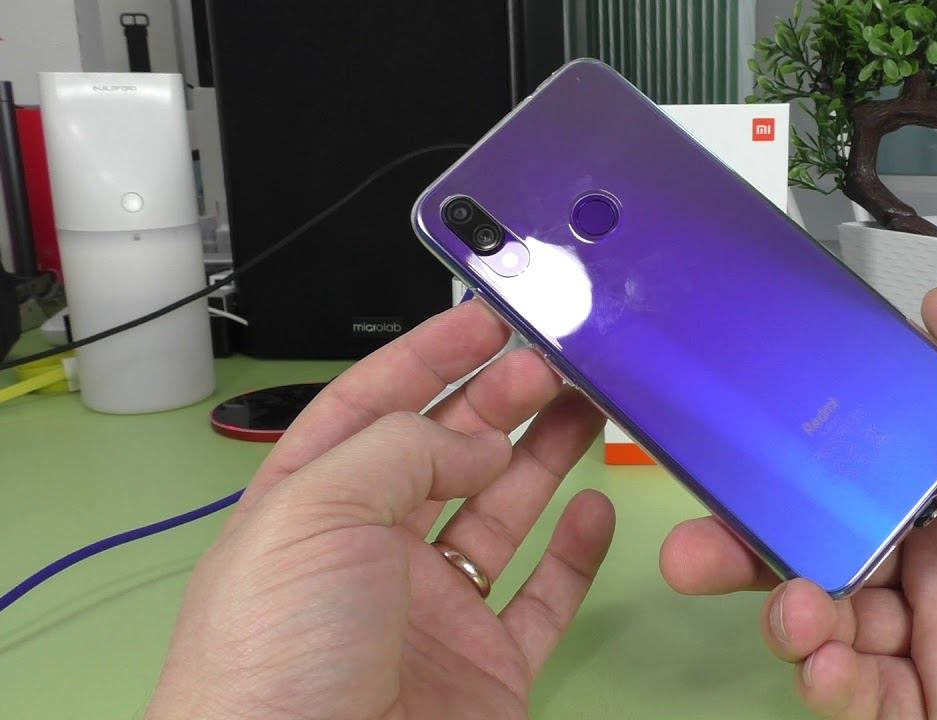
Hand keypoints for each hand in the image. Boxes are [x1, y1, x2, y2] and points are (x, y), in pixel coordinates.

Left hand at [147, 301, 612, 719]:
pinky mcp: (488, 665)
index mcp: (311, 508)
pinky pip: (543, 596)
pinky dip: (576, 553)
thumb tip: (476, 441)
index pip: (374, 408)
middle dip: (500, 398)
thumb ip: (401, 450)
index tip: (488, 321)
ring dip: (544, 456)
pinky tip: (594, 509)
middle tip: (554, 361)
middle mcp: (372, 554)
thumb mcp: (315, 514)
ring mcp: (433, 610)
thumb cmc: (271, 662)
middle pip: (447, 453)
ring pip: (502, 513)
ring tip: (586, 407)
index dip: (429, 358)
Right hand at [661, 289, 936, 717]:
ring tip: (794, 609)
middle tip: (697, 550)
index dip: (792, 473)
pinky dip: (832, 684)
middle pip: (822, 555)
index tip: (739, 462)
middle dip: (748, 553)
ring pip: (831, 629)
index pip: (854, 475)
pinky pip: (870, 700)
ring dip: (788, 618)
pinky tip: (830, 659)